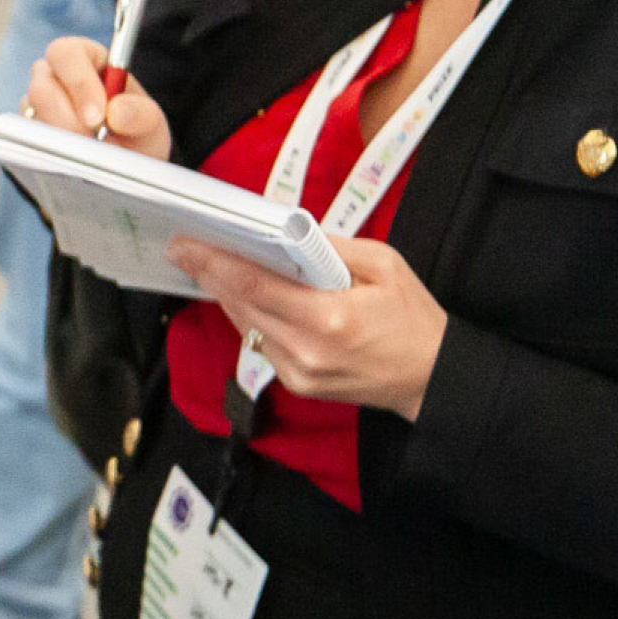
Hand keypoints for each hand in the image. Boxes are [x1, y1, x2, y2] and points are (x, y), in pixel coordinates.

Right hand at [23, 35, 169, 158]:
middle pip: (41, 84)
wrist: (123, 166)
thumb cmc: (134, 135)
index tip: (98, 117)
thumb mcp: (151, 126)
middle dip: (65, 117)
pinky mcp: (27, 131)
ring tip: (84, 157)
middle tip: (89, 142)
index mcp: (88, 59)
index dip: (79, 82)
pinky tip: (69, 164)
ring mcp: (38, 105)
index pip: (68, 53)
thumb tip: (117, 112)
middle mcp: (56, 77)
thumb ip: (142, 115)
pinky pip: (25, 139)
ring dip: (57, 137)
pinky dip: (46, 152)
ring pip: (30, 114)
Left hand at [168, 233, 446, 420]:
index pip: (254, 286)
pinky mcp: (297, 385)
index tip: (185, 244)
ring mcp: (298, 372)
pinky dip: (252, 318)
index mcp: (330, 317)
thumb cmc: (413, 317)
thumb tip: (286, 234)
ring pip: (245, 325)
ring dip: (227, 296)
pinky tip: (250, 299)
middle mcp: (306, 349)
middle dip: (210, 274)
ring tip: (211, 266)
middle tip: (185, 248)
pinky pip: (260, 343)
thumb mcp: (384, 266)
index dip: (214, 263)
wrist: (432, 378)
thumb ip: (332, 248)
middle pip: (240, 306)